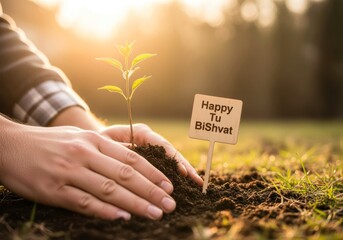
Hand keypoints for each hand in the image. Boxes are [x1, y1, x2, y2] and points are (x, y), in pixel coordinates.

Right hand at [0, 119, 175, 219]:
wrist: (9, 145)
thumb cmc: (50, 142)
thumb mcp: (79, 136)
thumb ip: (104, 147)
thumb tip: (132, 163)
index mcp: (93, 140)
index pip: (131, 158)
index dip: (153, 173)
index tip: (169, 186)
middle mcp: (84, 154)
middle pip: (125, 174)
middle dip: (151, 191)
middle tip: (170, 204)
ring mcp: (69, 171)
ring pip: (109, 189)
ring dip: (135, 204)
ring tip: (155, 213)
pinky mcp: (53, 190)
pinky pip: (84, 202)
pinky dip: (105, 211)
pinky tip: (122, 218)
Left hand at [100, 123, 203, 185]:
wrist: (94, 143)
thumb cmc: (98, 142)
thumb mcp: (106, 143)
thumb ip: (121, 150)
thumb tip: (133, 165)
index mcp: (140, 132)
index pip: (160, 144)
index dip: (173, 158)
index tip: (183, 172)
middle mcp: (150, 139)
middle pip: (170, 152)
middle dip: (184, 167)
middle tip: (196, 182)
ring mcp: (152, 149)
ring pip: (171, 160)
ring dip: (184, 172)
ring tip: (196, 184)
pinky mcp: (151, 158)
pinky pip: (165, 166)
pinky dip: (175, 175)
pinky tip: (186, 184)